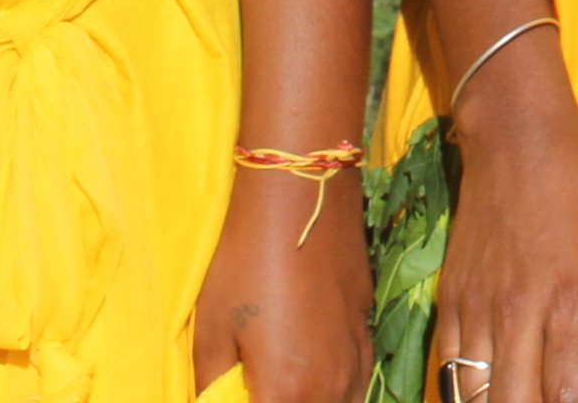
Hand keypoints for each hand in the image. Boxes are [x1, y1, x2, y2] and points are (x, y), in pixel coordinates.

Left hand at [190, 169, 374, 402]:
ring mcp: (356, 360)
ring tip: (284, 387)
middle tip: (254, 387)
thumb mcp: (210, 330)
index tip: (236, 394)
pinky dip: (335, 393)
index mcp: (287, 394)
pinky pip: (356, 385)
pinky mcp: (367, 331)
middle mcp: (331, 388)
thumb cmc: (245, 260)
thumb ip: (212, 386)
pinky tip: (314, 375)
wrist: (300, 195)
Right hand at [437, 95, 577, 402]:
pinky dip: (465, 392)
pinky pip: (445, 369)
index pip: (568, 397)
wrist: (517, 137)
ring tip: (530, 398)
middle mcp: (519, 313)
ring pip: (473, 394)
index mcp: (572, 302)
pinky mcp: (450, 301)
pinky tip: (491, 394)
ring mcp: (477, 309)